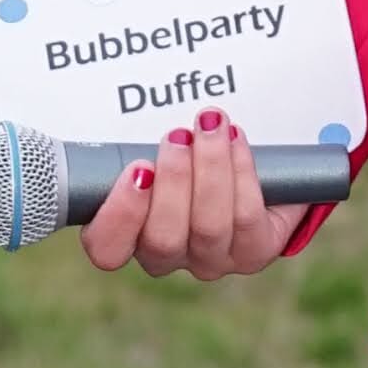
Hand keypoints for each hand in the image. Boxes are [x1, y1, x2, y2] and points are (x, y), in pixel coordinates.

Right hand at [80, 110, 313, 280]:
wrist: (260, 165)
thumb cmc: (188, 149)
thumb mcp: (151, 140)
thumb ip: (130, 139)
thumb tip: (120, 108)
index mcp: (130, 235)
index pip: (107, 249)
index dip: (119, 216)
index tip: (138, 169)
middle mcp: (169, 255)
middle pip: (161, 240)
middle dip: (173, 181)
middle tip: (178, 137)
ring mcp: (211, 258)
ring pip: (208, 227)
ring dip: (210, 169)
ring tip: (210, 126)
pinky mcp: (253, 251)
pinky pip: (245, 218)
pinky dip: (241, 172)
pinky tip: (235, 139)